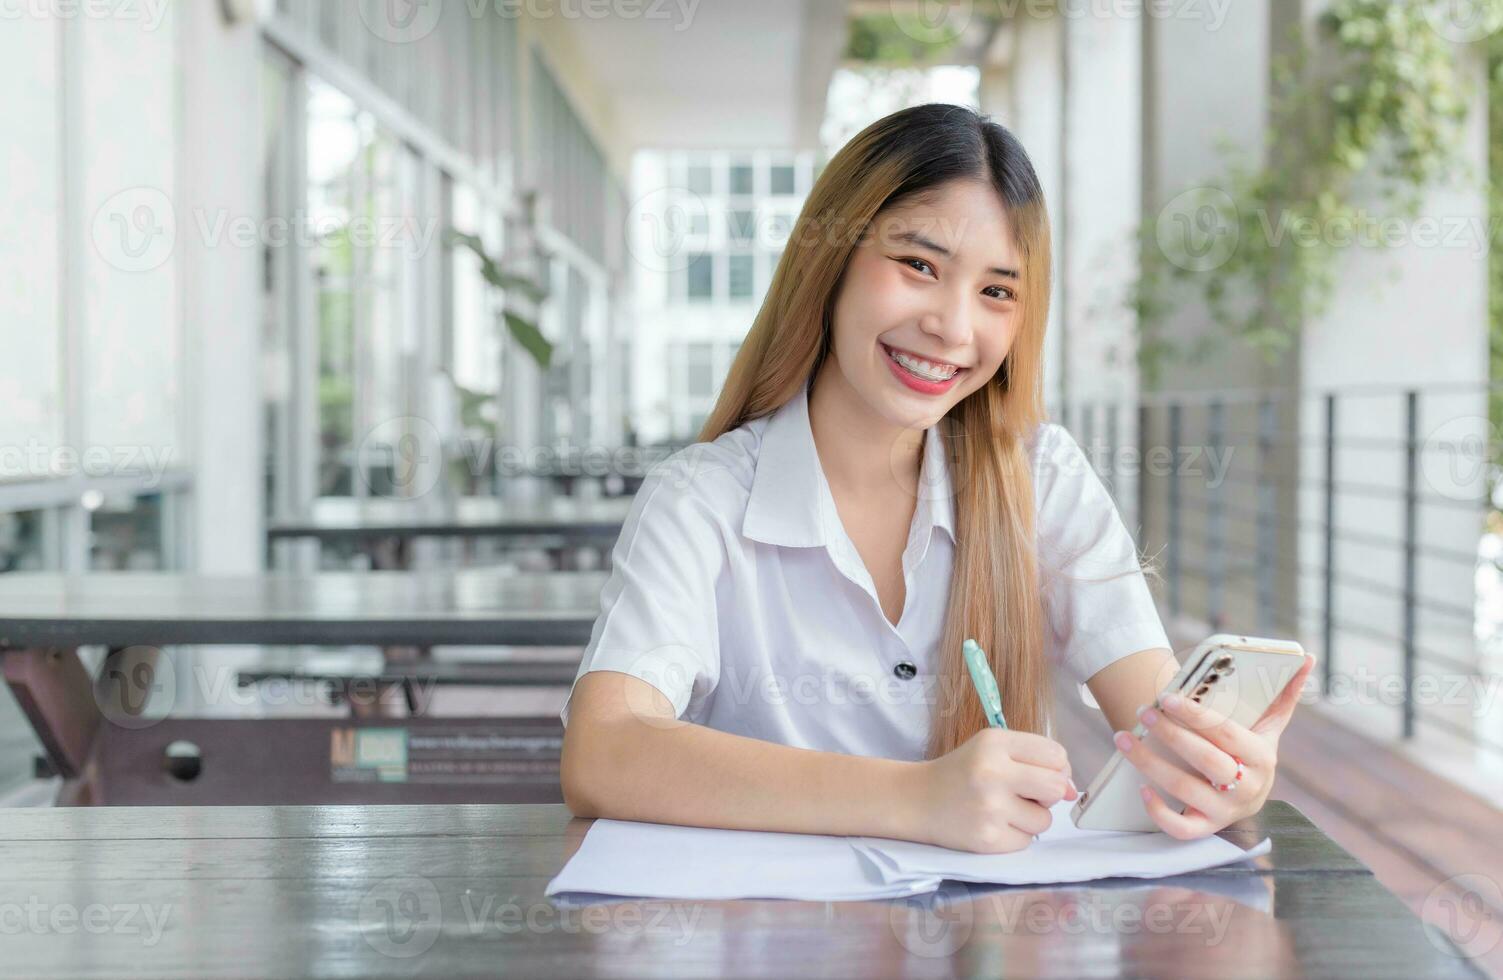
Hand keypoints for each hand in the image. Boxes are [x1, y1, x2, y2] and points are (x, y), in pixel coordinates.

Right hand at [915, 728, 1077, 852]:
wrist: (917, 800)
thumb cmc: (962, 772)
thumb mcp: (992, 749)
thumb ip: (1035, 761)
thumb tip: (1072, 791)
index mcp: (994, 743)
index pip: (1056, 755)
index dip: (1056, 768)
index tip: (1038, 773)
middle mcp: (992, 772)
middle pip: (1055, 787)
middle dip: (1047, 794)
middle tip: (1025, 793)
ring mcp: (989, 808)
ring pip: (1044, 819)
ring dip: (1030, 818)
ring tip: (1002, 809)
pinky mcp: (987, 839)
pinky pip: (1026, 841)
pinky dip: (1014, 836)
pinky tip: (992, 824)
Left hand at [1112, 653, 1315, 838]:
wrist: (1249, 795)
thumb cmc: (1251, 751)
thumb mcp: (1269, 726)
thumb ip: (1284, 694)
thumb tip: (1307, 658)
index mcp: (1261, 757)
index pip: (1225, 734)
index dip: (1195, 716)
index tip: (1168, 698)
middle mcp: (1246, 787)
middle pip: (1205, 760)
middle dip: (1170, 734)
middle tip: (1143, 711)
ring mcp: (1225, 810)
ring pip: (1185, 790)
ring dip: (1149, 763)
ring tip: (1123, 738)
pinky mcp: (1207, 828)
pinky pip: (1182, 828)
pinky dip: (1160, 812)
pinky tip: (1141, 789)